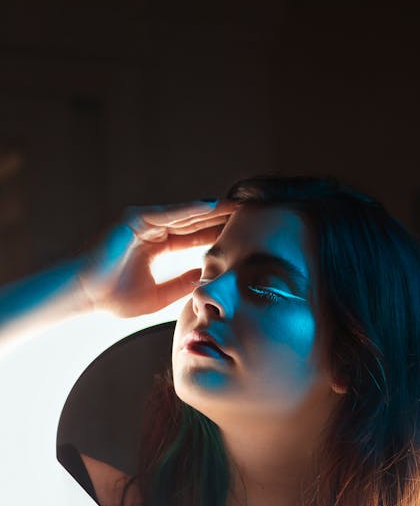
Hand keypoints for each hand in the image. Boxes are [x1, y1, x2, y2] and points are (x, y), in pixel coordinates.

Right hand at [78, 199, 238, 316]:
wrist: (85, 296)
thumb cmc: (115, 299)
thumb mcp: (161, 295)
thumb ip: (184, 284)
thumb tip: (209, 279)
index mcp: (159, 247)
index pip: (195, 237)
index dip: (218, 235)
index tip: (244, 235)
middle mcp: (153, 231)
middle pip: (194, 222)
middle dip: (220, 218)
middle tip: (248, 213)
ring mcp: (143, 223)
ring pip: (184, 214)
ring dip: (210, 209)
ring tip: (236, 206)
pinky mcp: (133, 219)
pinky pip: (166, 213)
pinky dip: (188, 209)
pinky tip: (210, 206)